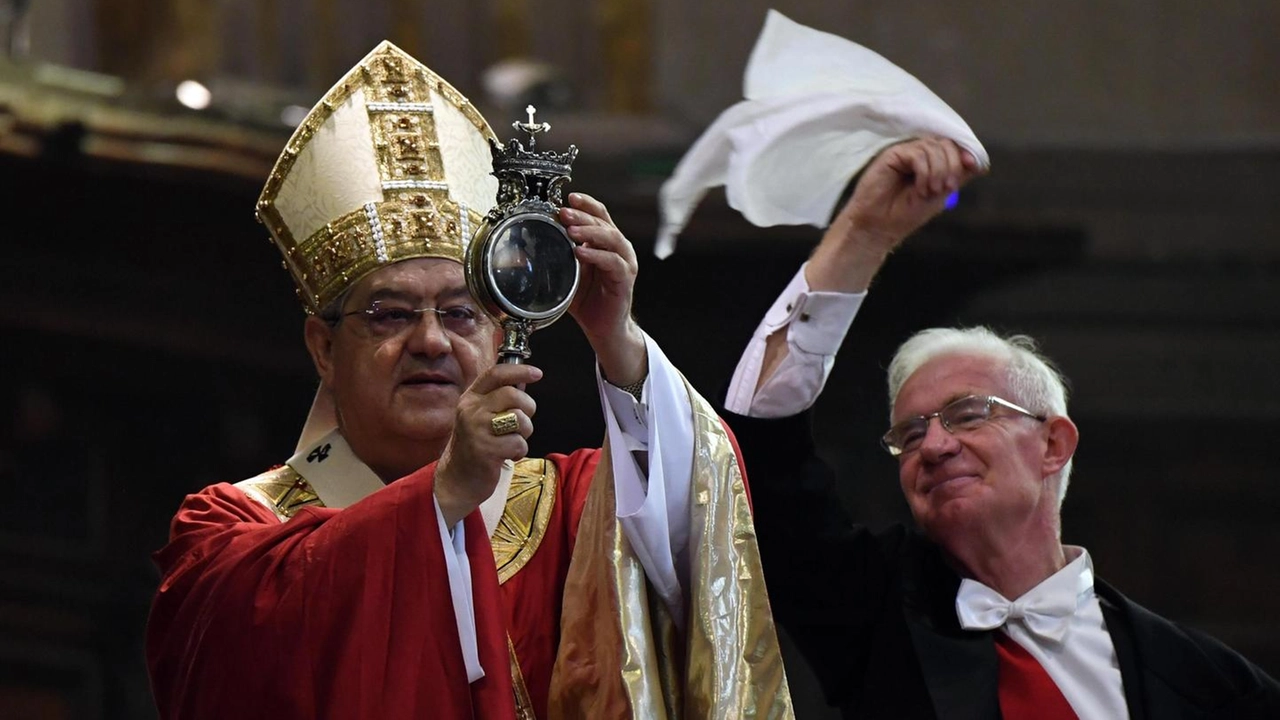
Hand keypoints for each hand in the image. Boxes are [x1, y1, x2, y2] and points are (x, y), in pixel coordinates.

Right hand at [434, 363, 540, 525]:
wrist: (457, 479)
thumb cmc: (475, 445)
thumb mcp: (479, 416)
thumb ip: (498, 399)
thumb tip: (523, 380)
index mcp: (470, 399)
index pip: (495, 374)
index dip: (519, 370)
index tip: (537, 373)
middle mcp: (470, 410)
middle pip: (513, 395)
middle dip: (528, 409)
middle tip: (522, 423)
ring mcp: (476, 430)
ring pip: (519, 419)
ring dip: (524, 433)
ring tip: (511, 441)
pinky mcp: (485, 450)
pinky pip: (518, 443)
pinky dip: (519, 451)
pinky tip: (506, 456)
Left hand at [559, 193, 646, 385]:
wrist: (603, 328)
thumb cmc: (587, 300)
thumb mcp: (569, 273)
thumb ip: (560, 256)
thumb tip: (534, 242)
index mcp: (606, 243)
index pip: (599, 215)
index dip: (586, 204)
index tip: (569, 197)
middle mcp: (618, 249)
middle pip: (604, 223)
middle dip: (582, 216)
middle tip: (564, 213)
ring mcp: (624, 263)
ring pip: (611, 239)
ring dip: (590, 232)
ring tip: (571, 231)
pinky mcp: (625, 279)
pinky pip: (613, 262)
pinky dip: (597, 255)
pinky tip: (581, 252)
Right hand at [807, 138, 984, 292]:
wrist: (880, 226)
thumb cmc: (906, 214)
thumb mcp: (940, 194)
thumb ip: (957, 176)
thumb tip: (978, 163)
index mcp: (931, 161)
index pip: (954, 147)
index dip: (965, 153)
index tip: (973, 166)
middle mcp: (919, 154)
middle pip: (947, 144)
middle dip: (953, 165)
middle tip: (947, 187)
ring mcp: (905, 153)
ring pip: (934, 147)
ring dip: (938, 171)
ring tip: (930, 191)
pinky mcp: (893, 154)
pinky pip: (918, 153)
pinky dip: (925, 171)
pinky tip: (920, 188)